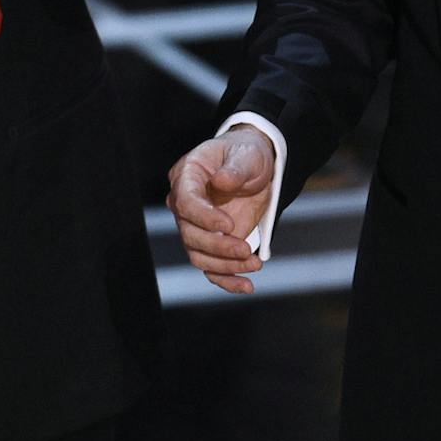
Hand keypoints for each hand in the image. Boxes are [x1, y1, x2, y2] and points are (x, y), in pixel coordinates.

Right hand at [166, 125, 275, 292]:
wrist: (255, 167)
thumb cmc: (247, 154)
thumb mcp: (247, 155)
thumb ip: (235, 168)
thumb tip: (221, 182)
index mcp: (187, 176)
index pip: (185, 202)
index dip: (204, 217)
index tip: (229, 225)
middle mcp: (184, 204)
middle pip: (189, 234)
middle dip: (218, 247)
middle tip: (246, 250)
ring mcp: (196, 226)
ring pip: (199, 255)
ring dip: (225, 265)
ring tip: (254, 264)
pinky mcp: (211, 242)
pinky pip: (211, 267)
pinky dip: (226, 280)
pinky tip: (246, 286)